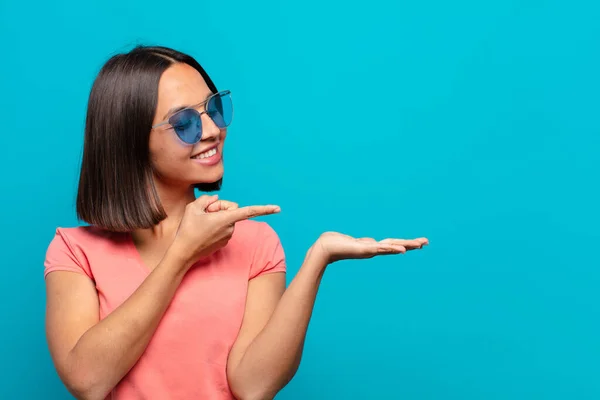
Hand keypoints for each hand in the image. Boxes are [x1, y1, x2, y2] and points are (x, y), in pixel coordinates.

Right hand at [172, 195, 279, 268]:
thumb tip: (216, 200)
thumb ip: (207, 199)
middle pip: (232, 209)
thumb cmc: (187, 230)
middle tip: (204, 212)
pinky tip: (203, 230)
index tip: (278, 208)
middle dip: (220, 207)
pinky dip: (215, 225)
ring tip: (202, 223)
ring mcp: (228, 236)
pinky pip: (223, 227)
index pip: (249, 211)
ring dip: (216, 217)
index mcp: (226, 219)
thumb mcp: (193, 208)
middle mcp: (231, 228)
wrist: (183, 253)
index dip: (264, 209)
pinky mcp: (224, 242)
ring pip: (227, 218)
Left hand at [310, 232, 428, 264]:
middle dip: (411, 244)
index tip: (419, 243)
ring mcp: (370, 250)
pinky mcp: (364, 250)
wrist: (324, 249)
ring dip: (405, 246)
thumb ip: (364, 244)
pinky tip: (401, 250)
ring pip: (391, 247)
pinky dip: (391, 250)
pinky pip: (381, 249)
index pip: (393, 244)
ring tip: (418, 244)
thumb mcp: (356, 243)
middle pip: (396, 246)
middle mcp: (373, 250)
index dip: (406, 244)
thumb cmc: (337, 244)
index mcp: (373, 247)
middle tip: (426, 242)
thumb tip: (370, 243)